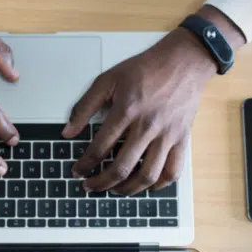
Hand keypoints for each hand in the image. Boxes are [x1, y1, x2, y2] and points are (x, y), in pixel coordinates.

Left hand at [63, 28, 216, 194]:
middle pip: (121, 168)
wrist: (183, 61)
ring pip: (147, 175)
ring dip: (128, 189)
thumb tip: (68, 132)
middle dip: (101, 183)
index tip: (77, 171)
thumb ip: (84, 107)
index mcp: (126, 111)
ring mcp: (167, 135)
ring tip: (115, 190)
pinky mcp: (182, 139)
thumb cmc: (145, 69)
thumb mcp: (107, 80)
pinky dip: (159, 185)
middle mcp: (147, 127)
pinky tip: (146, 186)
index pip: (99, 148)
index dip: (84, 164)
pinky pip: (173, 171)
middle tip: (90, 186)